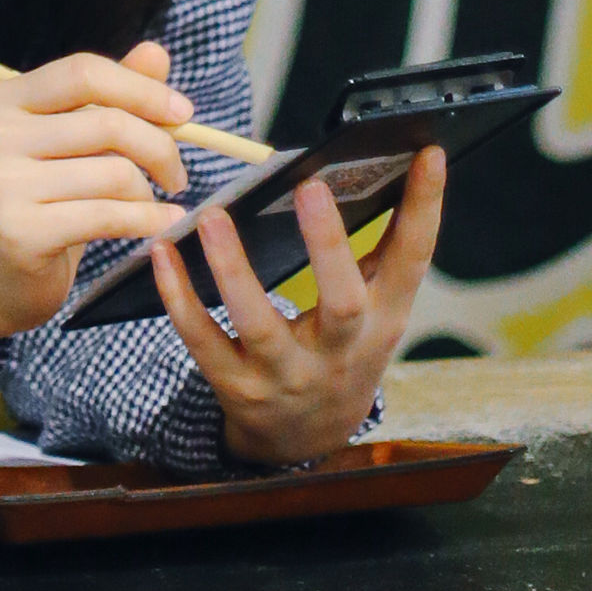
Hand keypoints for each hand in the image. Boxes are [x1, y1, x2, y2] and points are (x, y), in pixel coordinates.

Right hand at [0, 40, 192, 393]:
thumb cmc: (41, 200)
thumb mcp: (71, 141)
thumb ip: (111, 96)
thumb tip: (157, 54)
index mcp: (2, 99)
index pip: (83, 72)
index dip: (141, 88)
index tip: (184, 113)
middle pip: (107, 122)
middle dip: (159, 147)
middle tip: (177, 175)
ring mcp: (2, 183)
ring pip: (113, 173)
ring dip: (149, 192)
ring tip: (153, 204)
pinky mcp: (19, 231)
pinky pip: (107, 216)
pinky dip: (147, 220)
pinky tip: (163, 224)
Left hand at [148, 148, 443, 464]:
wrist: (307, 438)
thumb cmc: (342, 348)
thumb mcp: (376, 309)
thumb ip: (378, 249)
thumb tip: (379, 164)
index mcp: (383, 319)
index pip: (412, 260)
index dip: (424, 208)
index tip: (428, 152)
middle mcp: (341, 351)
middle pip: (343, 303)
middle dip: (328, 245)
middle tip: (310, 186)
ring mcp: (288, 375)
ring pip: (260, 325)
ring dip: (233, 269)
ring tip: (212, 216)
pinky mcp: (238, 388)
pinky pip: (203, 342)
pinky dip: (180, 298)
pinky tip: (163, 254)